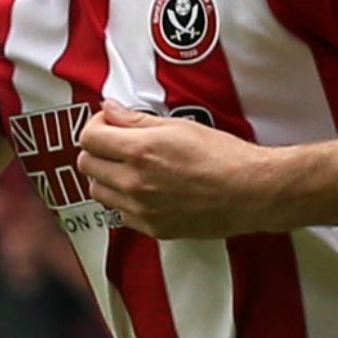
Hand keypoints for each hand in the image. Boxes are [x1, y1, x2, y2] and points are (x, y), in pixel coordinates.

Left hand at [76, 100, 286, 237]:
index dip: (96, 125)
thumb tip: (110, 109)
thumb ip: (135, 120)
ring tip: (130, 167)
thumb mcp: (179, 126)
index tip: (109, 123)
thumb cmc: (223, 156)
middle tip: (117, 143)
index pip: (88, 138)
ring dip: (107, 176)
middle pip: (86, 165)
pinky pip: (120, 214)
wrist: (250, 192)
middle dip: (98, 150)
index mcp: (141, 151)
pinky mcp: (153, 228)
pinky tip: (145, 189)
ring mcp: (142, 209)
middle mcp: (135, 183)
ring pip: (98, 192)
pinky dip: (125, 201)